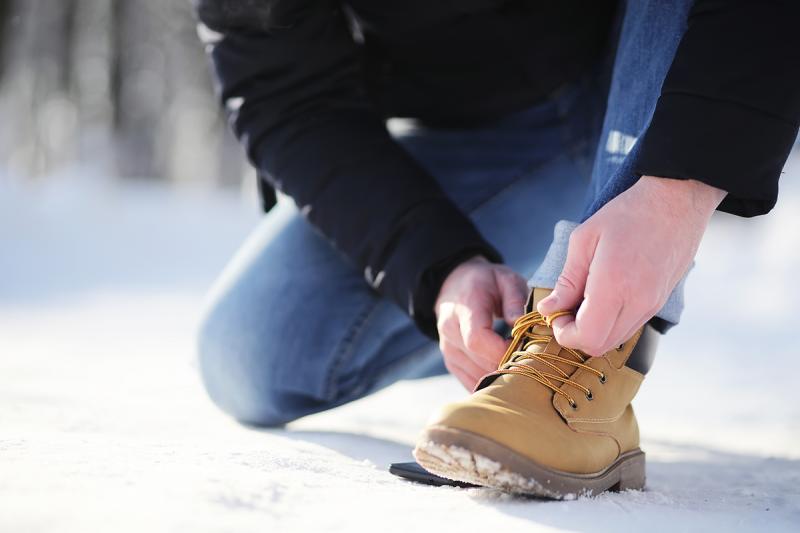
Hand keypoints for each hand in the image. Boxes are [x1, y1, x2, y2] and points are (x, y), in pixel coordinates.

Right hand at [435, 256, 527, 389]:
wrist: (455, 285)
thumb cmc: (486, 282)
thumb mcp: (505, 279)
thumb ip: (515, 298)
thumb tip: (519, 323)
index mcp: (465, 308)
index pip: (478, 340)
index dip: (503, 351)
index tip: (527, 349)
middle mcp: (451, 330)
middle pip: (480, 362)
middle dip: (509, 366)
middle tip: (532, 361)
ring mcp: (448, 348)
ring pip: (476, 376)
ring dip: (501, 376)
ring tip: (521, 365)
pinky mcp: (451, 361)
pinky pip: (471, 381)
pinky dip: (491, 382)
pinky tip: (506, 374)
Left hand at [537, 176, 725, 355]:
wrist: (676, 201)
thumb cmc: (627, 214)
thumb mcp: (584, 240)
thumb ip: (567, 281)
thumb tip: (548, 309)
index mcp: (614, 285)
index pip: (586, 337)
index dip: (564, 334)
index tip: (555, 313)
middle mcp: (637, 302)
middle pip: (599, 346)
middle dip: (575, 335)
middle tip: (565, 309)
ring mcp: (652, 305)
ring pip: (615, 340)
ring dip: (593, 331)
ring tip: (583, 301)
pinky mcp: (660, 302)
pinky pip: (630, 326)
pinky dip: (610, 323)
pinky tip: (603, 298)